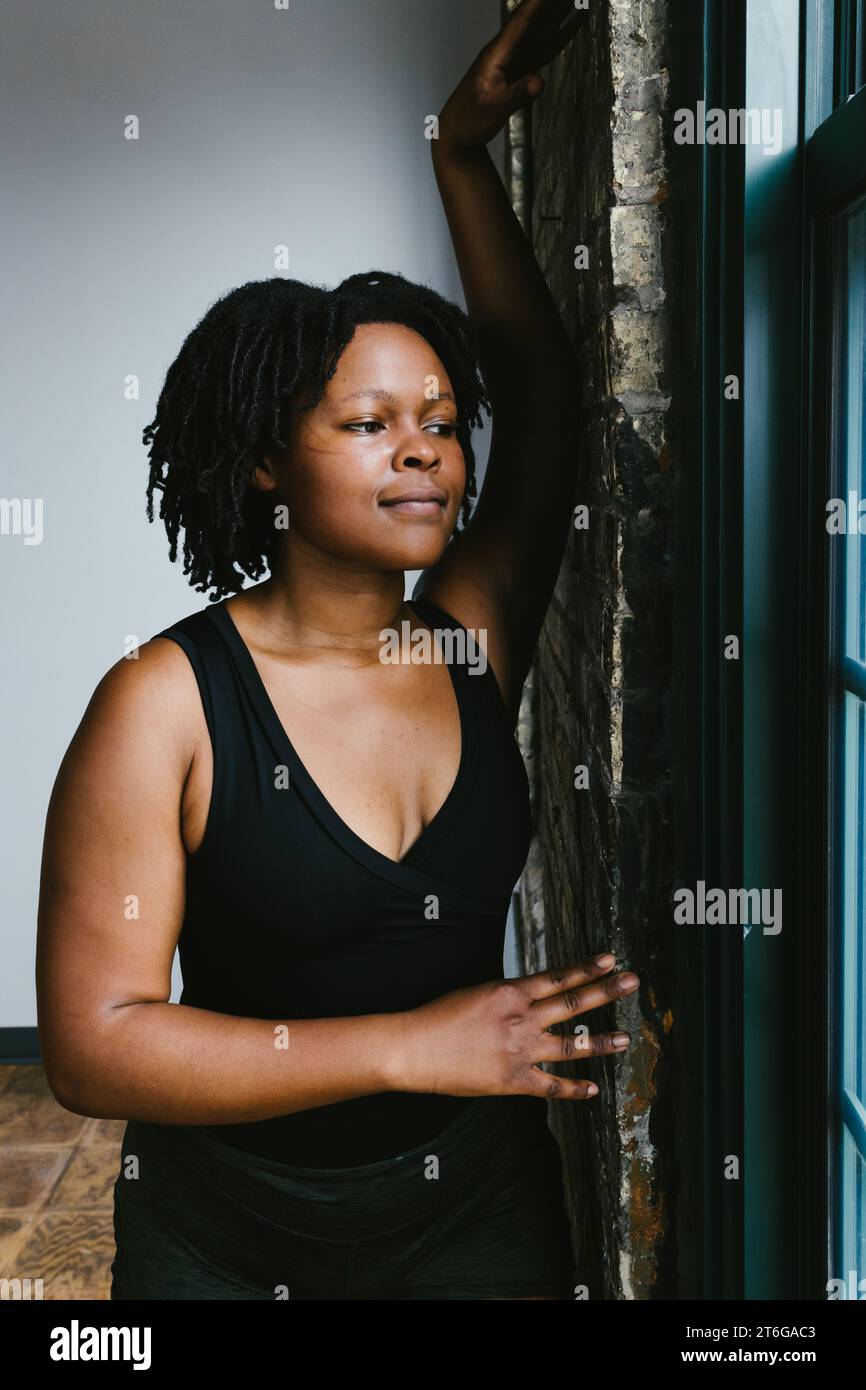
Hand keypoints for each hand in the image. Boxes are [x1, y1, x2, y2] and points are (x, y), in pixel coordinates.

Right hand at [392, 952, 638, 1099]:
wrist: (414, 1048)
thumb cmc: (438, 1017)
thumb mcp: (476, 992)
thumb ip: (509, 996)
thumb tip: (532, 996)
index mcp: (510, 992)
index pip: (558, 977)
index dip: (587, 969)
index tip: (611, 960)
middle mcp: (522, 1019)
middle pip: (573, 1003)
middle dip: (607, 991)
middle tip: (633, 982)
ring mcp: (521, 1051)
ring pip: (571, 1045)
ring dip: (601, 1041)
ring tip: (625, 1037)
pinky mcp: (514, 1081)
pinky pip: (552, 1087)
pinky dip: (574, 1089)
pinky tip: (593, 1089)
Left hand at [435, 0, 585, 155]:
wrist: (457, 134)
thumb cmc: (469, 122)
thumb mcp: (492, 110)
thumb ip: (516, 95)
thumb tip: (540, 82)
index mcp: (497, 53)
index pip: (522, 19)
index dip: (539, 2)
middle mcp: (507, 50)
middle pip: (535, 17)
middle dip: (553, 2)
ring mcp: (515, 58)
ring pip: (542, 28)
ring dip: (560, 10)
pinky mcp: (520, 69)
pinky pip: (545, 47)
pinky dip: (560, 34)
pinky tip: (574, 23)